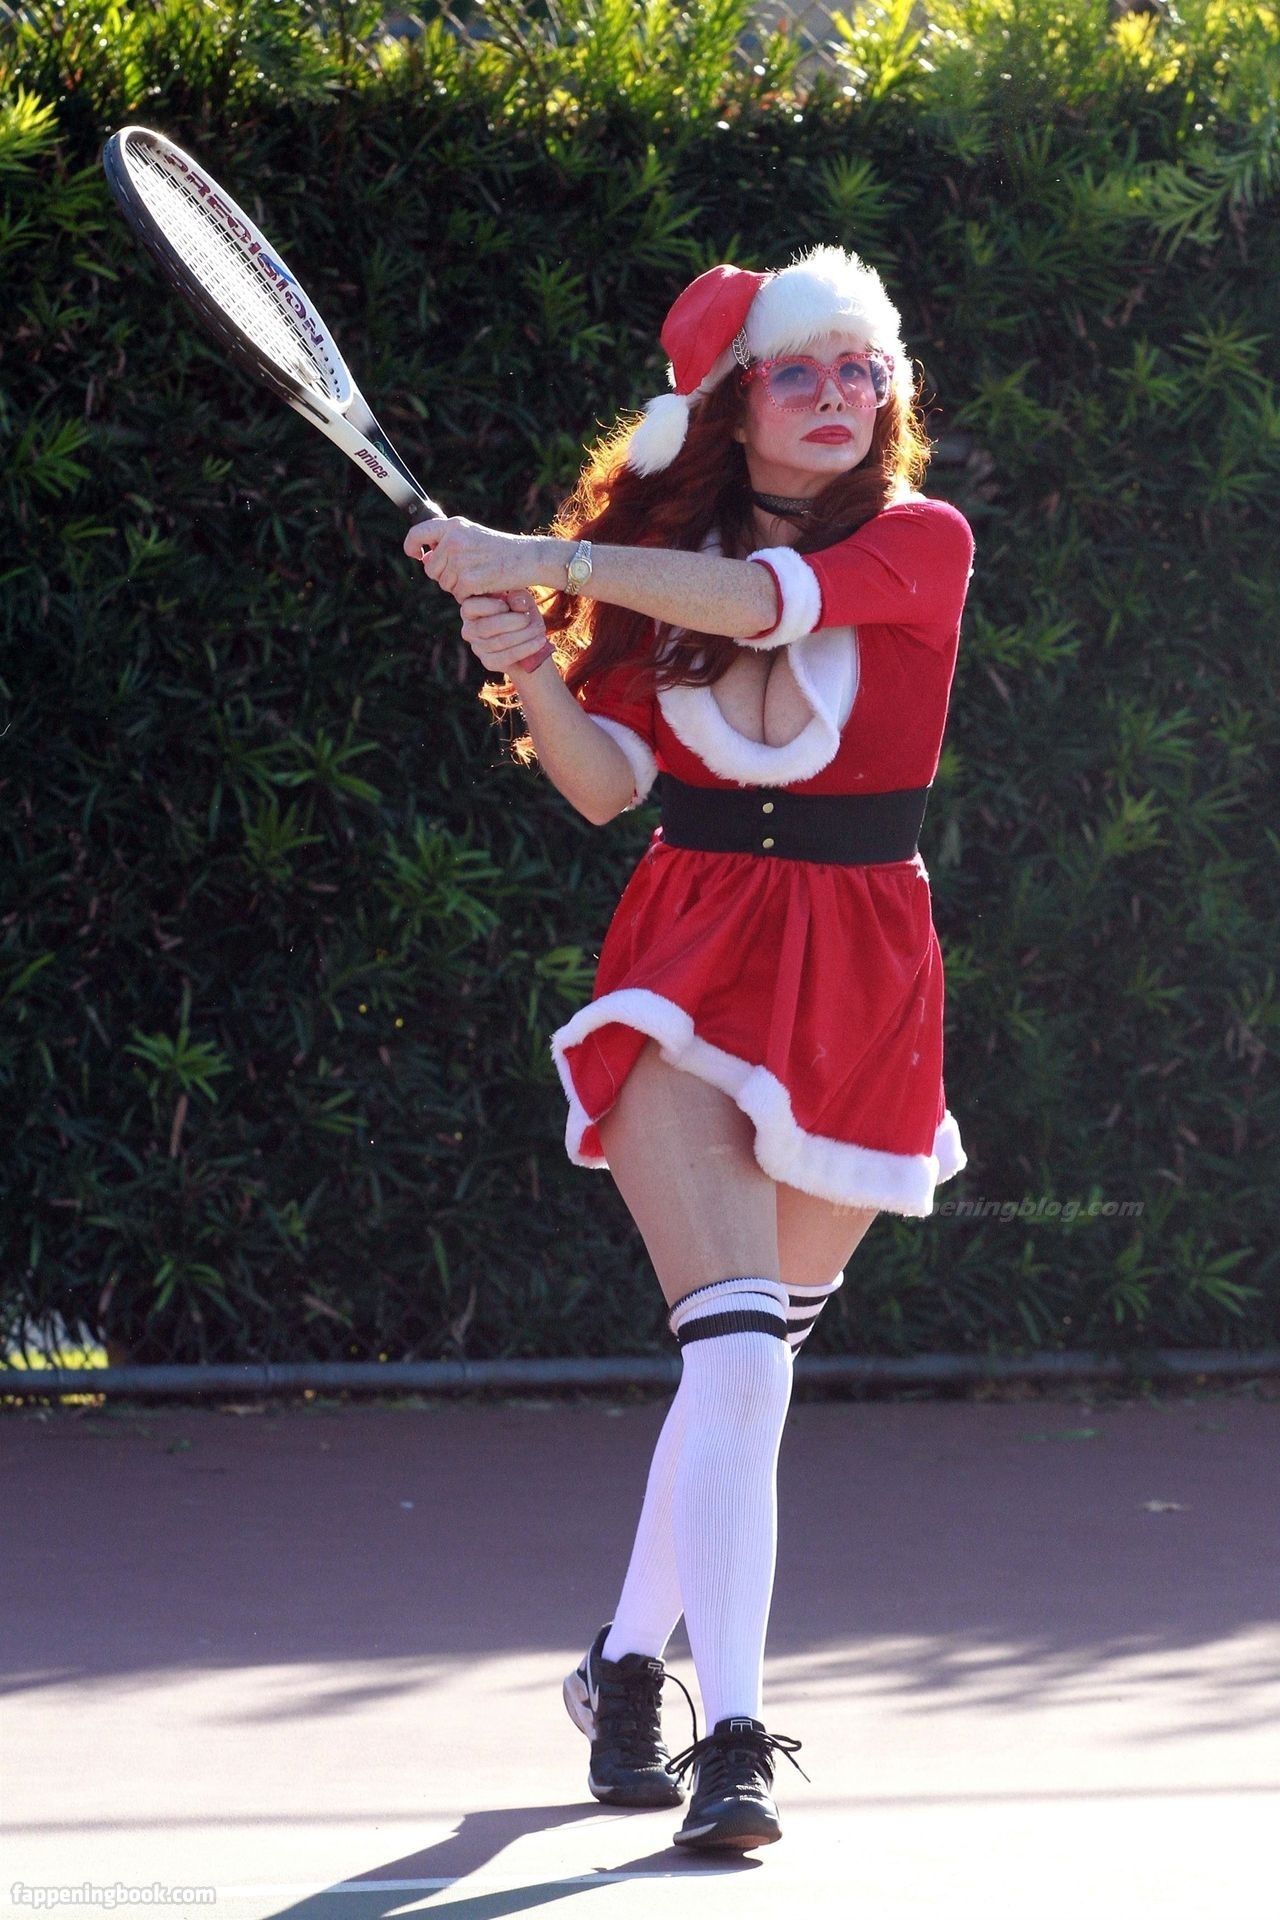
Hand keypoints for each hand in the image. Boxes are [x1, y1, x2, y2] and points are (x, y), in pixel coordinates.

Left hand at [404, 515, 546, 598]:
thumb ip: (448, 543)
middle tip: (468, 571)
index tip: (415, 554)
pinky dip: (469, 596)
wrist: (528, 558)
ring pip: (444, 584)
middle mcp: (453, 540)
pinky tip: (484, 586)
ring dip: (459, 587)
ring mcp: (460, 560)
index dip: (411, 546)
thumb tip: (425, 557)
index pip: (417, 533)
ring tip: (479, 576)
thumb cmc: (501, 549)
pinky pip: (458, 595)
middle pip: (431, 569)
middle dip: (445, 575)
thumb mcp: (473, 536)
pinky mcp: (468, 579)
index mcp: (453, 526)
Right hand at [458, 591, 551, 676]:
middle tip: (529, 618)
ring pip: (499, 642)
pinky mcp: (489, 663)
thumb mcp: (522, 600)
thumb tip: (517, 602)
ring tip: (539, 629)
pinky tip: (540, 641)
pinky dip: (527, 648)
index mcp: (471, 609)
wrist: (531, 641)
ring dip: (523, 634)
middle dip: (512, 621)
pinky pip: (507, 656)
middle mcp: (469, 629)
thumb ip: (518, 597)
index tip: (508, 605)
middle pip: (485, 627)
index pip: (470, 607)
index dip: (490, 606)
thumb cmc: (522, 614)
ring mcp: (478, 648)